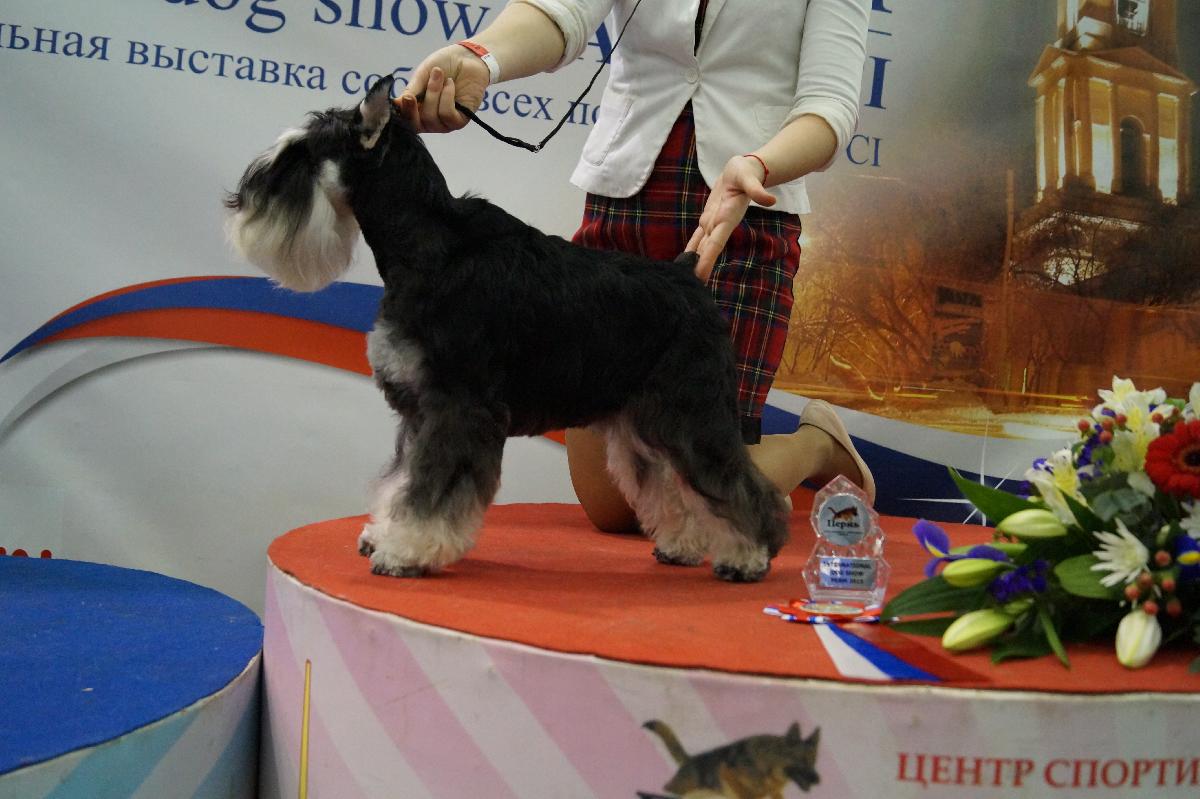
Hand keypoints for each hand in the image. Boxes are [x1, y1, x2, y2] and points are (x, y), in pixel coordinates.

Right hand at [395, 45, 489, 132]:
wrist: (467, 57)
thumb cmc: (444, 65)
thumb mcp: (422, 75)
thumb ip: (411, 90)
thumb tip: (395, 104)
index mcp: (417, 110)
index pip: (405, 121)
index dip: (402, 113)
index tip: (403, 98)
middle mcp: (429, 120)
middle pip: (416, 124)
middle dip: (414, 106)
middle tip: (416, 89)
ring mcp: (444, 123)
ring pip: (432, 118)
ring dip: (434, 93)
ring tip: (440, 75)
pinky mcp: (460, 121)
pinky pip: (447, 115)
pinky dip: (447, 97)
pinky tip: (450, 84)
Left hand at [686, 155, 775, 280]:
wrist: (745, 170)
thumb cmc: (747, 172)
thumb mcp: (750, 178)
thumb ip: (758, 190)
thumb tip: (771, 201)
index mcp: (727, 218)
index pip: (716, 242)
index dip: (707, 259)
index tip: (701, 276)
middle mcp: (720, 224)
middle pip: (707, 250)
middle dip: (699, 268)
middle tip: (688, 287)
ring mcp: (714, 222)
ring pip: (702, 246)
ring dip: (694, 261)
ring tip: (684, 278)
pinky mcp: (709, 217)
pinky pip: (699, 236)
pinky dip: (692, 247)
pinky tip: (685, 259)